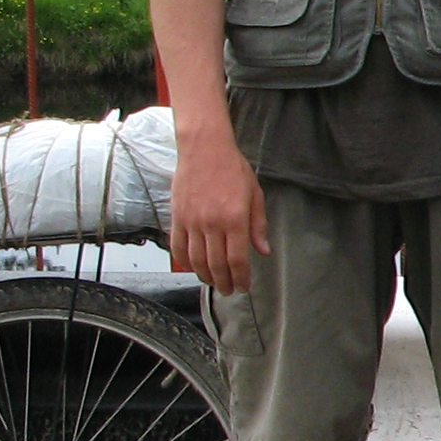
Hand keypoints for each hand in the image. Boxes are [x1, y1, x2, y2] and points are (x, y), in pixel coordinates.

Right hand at [166, 123, 268, 294]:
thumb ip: (258, 225)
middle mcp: (212, 224)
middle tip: (229, 291)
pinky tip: (192, 268)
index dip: (241, 278)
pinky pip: (178, 247)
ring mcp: (191, 222)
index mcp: (235, 219)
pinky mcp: (177, 217)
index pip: (237, 259)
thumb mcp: (255, 194)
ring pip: (196, 260)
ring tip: (214, 283)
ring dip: (205, 276)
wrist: (204, 149)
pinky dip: (184, 262)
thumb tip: (263, 251)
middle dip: (224, 282)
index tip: (243, 287)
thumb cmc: (233, 169)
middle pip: (216, 264)